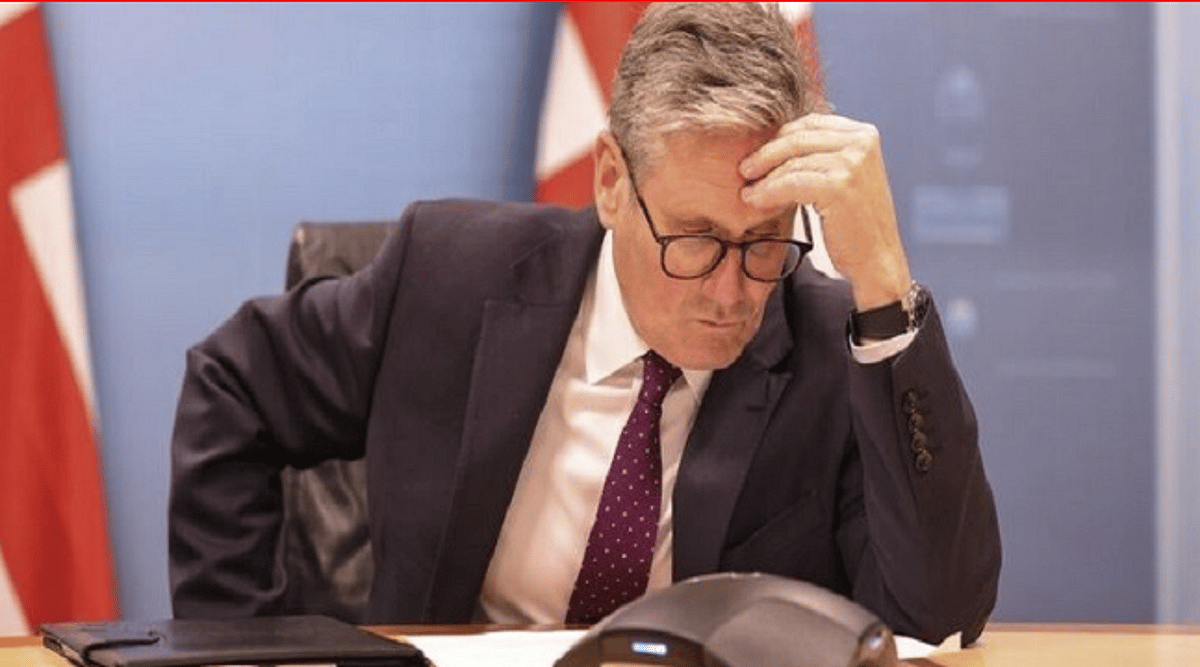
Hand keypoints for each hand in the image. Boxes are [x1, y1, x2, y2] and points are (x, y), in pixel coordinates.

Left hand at [739, 113, 911, 309]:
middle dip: (766, 153)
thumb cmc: (854, 222)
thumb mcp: (842, 177)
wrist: (876, 259)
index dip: (779, 137)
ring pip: (792, 161)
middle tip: (744, 169)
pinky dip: (770, 191)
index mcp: (863, 134)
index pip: (809, 123)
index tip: (757, 154)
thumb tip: (773, 144)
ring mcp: (853, 162)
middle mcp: (862, 142)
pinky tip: (756, 200)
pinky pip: (792, 182)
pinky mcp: (841, 184)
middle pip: (798, 137)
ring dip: (765, 177)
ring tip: (747, 191)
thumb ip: (820, 155)